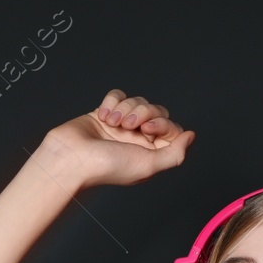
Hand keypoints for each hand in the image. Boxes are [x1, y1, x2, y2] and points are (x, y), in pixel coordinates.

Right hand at [41, 89, 195, 189]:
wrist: (72, 158)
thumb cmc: (106, 167)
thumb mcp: (149, 165)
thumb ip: (175, 153)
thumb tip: (190, 136)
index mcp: (149, 152)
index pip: (170, 128)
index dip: (162, 123)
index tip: (147, 129)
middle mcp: (136, 138)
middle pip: (155, 110)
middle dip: (143, 112)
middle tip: (129, 126)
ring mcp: (121, 125)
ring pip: (136, 101)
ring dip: (125, 108)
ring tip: (113, 123)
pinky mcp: (105, 113)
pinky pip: (117, 96)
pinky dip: (112, 102)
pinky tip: (103, 116)